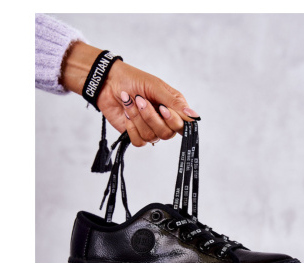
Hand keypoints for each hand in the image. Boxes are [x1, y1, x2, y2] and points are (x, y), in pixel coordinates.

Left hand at [61, 42, 199, 146]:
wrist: (108, 83)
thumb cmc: (133, 80)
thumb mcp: (156, 87)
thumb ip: (175, 103)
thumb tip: (194, 117)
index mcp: (174, 109)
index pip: (182, 126)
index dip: (173, 121)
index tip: (162, 108)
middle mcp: (164, 122)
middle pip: (166, 134)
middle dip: (151, 117)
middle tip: (140, 100)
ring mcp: (150, 130)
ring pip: (151, 137)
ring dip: (138, 118)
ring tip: (130, 103)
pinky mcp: (136, 135)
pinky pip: (139, 141)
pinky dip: (131, 128)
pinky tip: (127, 114)